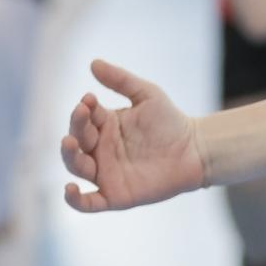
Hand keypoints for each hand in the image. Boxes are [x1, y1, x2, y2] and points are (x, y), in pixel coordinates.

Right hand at [61, 59, 208, 212]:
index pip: (84, 118)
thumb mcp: (147, 95)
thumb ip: (121, 80)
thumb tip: (93, 63)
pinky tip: (69, 188)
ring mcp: (105, 173)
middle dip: (75, 127)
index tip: (89, 99)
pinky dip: (74, 200)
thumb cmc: (171, 121)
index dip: (83, 110)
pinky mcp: (115, 195)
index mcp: (104, 126)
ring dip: (69, 155)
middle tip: (82, 113)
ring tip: (69, 141)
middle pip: (76, 141)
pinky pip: (88, 203)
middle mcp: (100, 150)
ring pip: (77, 167)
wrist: (196, 149)